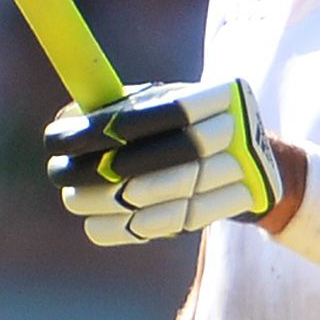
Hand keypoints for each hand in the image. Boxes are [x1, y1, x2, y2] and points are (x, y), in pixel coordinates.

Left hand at [45, 78, 282, 245]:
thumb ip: (122, 107)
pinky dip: (137, 227)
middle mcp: (243, 126)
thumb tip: (67, 118)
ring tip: (74, 201)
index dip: (111, 124)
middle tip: (61, 175)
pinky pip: (184, 220)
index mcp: (223, 92)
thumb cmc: (191, 129)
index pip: (162, 109)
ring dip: (116, 201)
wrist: (259, 164)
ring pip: (176, 190)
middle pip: (174, 151)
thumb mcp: (166, 106)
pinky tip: (98, 226)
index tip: (60, 139)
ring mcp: (249, 167)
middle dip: (110, 166)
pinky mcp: (244, 202)